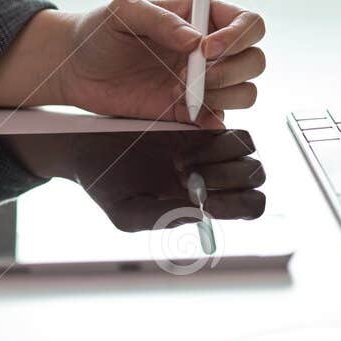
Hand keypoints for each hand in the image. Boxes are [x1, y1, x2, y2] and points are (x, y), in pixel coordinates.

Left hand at [0, 0, 266, 128]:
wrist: (76, 70)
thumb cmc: (99, 32)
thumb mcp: (124, 11)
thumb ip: (160, 19)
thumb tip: (195, 40)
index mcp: (203, 17)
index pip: (249, 23)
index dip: (238, 37)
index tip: (206, 49)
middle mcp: (210, 50)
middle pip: (255, 60)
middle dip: (232, 69)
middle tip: (195, 73)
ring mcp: (204, 83)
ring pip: (246, 92)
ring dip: (223, 95)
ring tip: (182, 90)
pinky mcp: (190, 112)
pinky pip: (220, 120)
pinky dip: (212, 120)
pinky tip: (186, 112)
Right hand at [3, 130, 266, 230]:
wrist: (86, 149)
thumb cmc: (105, 187)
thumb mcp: (126, 212)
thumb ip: (162, 217)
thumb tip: (201, 214)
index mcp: (203, 204)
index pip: (250, 206)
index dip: (241, 203)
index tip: (208, 199)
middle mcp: (212, 177)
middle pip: (254, 175)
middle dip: (231, 177)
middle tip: (189, 175)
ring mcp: (207, 149)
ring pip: (247, 148)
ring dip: (224, 154)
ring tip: (182, 158)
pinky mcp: (196, 123)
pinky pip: (229, 128)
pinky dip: (216, 134)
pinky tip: (183, 140)